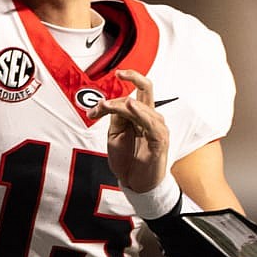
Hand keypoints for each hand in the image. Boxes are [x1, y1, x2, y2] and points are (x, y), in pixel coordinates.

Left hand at [102, 70, 170, 194]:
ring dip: (122, 104)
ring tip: (106, 106)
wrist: (136, 184)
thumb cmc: (128, 161)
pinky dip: (140, 113)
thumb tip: (110, 103)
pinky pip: (151, 123)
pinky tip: (131, 106)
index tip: (96, 106)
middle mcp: (151, 117)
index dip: (110, 99)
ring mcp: (157, 127)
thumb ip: (115, 118)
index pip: (130, 95)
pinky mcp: (160, 140)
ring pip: (142, 105)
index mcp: (140, 115)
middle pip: (147, 88)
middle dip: (133, 76)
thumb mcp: (115, 136)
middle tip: (118, 73)